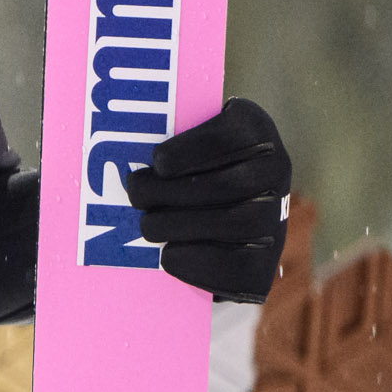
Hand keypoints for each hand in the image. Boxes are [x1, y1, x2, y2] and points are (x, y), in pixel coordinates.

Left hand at [127, 97, 290, 301]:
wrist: (216, 220)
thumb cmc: (181, 168)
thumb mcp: (176, 142)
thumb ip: (158, 135)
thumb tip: (116, 144)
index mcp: (252, 127)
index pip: (229, 134)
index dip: (191, 151)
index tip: (157, 163)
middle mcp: (275, 168)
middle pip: (226, 185)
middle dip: (171, 193)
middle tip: (136, 195)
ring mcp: (275, 216)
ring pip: (234, 223)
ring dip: (177, 226)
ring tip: (147, 226)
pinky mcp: (264, 261)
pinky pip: (234, 264)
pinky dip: (195, 260)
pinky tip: (168, 253)